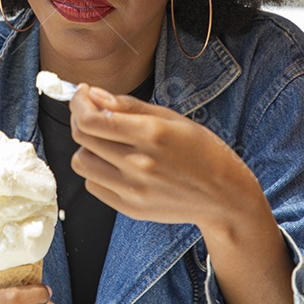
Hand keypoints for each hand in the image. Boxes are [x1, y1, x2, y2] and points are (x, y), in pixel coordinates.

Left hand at [69, 83, 251, 227]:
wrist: (224, 197)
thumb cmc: (201, 151)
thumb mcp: (171, 118)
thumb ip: (129, 106)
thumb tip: (95, 95)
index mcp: (151, 134)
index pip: (92, 120)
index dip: (79, 103)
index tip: (83, 94)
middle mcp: (139, 164)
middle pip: (82, 138)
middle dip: (80, 118)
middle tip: (92, 112)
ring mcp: (133, 190)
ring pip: (81, 163)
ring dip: (88, 147)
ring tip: (107, 143)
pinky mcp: (130, 209)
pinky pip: (93, 185)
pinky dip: (98, 171)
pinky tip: (118, 165)